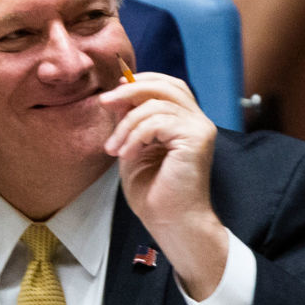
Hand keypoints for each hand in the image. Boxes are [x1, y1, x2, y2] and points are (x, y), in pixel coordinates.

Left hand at [100, 72, 226, 299]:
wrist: (171, 222)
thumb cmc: (155, 194)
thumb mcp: (134, 148)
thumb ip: (131, 122)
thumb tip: (119, 96)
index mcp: (185, 122)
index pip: (167, 86)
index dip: (140, 82)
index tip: (113, 94)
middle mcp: (197, 121)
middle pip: (165, 85)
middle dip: (130, 90)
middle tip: (105, 103)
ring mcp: (199, 128)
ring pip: (155, 104)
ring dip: (126, 125)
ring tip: (114, 148)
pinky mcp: (196, 138)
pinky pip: (158, 121)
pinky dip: (136, 135)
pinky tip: (127, 153)